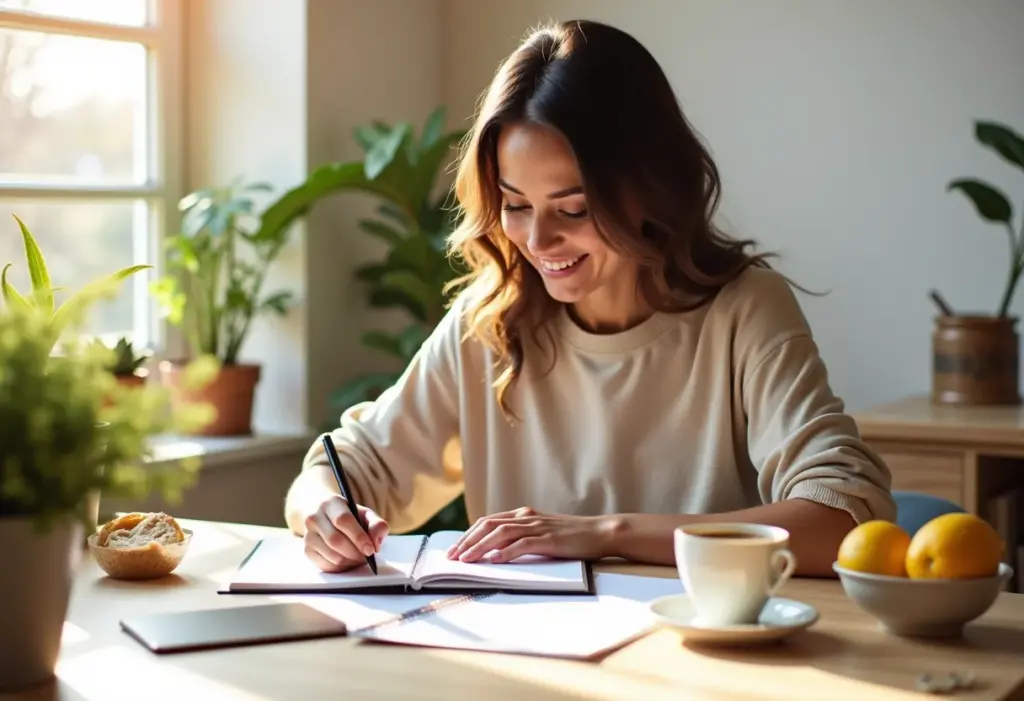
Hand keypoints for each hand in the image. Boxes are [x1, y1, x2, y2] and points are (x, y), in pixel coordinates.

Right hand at [303, 495, 388, 572]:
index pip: (343, 520)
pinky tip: (348, 560)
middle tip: (367, 556)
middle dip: (356, 552)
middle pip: (336, 540)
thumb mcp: (366, 515)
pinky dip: (342, 567)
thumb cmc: (350, 517)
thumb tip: (375, 543)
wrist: (326, 517)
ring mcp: (308, 534)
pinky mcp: (307, 550)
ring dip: (350, 561)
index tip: (370, 549)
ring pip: (332, 556)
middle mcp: (315, 517)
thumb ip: (377, 525)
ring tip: (359, 557)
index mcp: (331, 503)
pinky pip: (327, 565)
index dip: (358, 537)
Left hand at [446, 507, 613, 563]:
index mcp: (522, 514)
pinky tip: (494, 561)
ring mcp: (537, 526)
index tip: (454, 550)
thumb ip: (520, 538)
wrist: (599, 532)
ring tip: (466, 560)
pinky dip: (505, 552)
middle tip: (451, 557)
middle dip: (466, 541)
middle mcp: (526, 516)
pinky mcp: (548, 538)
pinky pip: (521, 544)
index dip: (467, 535)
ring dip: (479, 547)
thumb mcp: (541, 533)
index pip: (487, 522)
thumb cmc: (571, 536)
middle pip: (487, 525)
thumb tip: (494, 552)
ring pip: (500, 534)